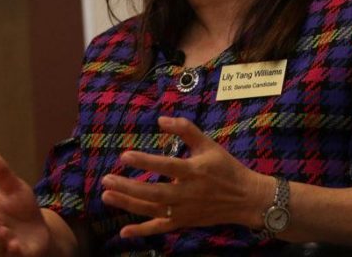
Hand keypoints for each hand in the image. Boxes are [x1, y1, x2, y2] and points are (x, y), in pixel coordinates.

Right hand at [0, 152, 51, 254]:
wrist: (40, 229)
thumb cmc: (21, 208)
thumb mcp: (15, 188)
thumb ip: (1, 174)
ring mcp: (4, 245)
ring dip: (0, 239)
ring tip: (5, 232)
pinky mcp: (18, 255)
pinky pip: (12, 256)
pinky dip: (13, 253)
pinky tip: (16, 246)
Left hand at [100, 116, 271, 237]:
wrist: (246, 199)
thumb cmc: (225, 167)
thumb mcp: (208, 144)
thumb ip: (185, 129)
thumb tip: (161, 119)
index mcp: (194, 171)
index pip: (166, 166)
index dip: (145, 162)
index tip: (124, 156)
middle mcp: (188, 193)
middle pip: (154, 192)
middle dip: (128, 187)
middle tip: (106, 179)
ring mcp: (185, 210)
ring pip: (153, 210)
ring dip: (128, 204)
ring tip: (106, 195)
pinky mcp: (184, 222)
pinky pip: (161, 228)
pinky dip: (142, 231)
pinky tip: (124, 232)